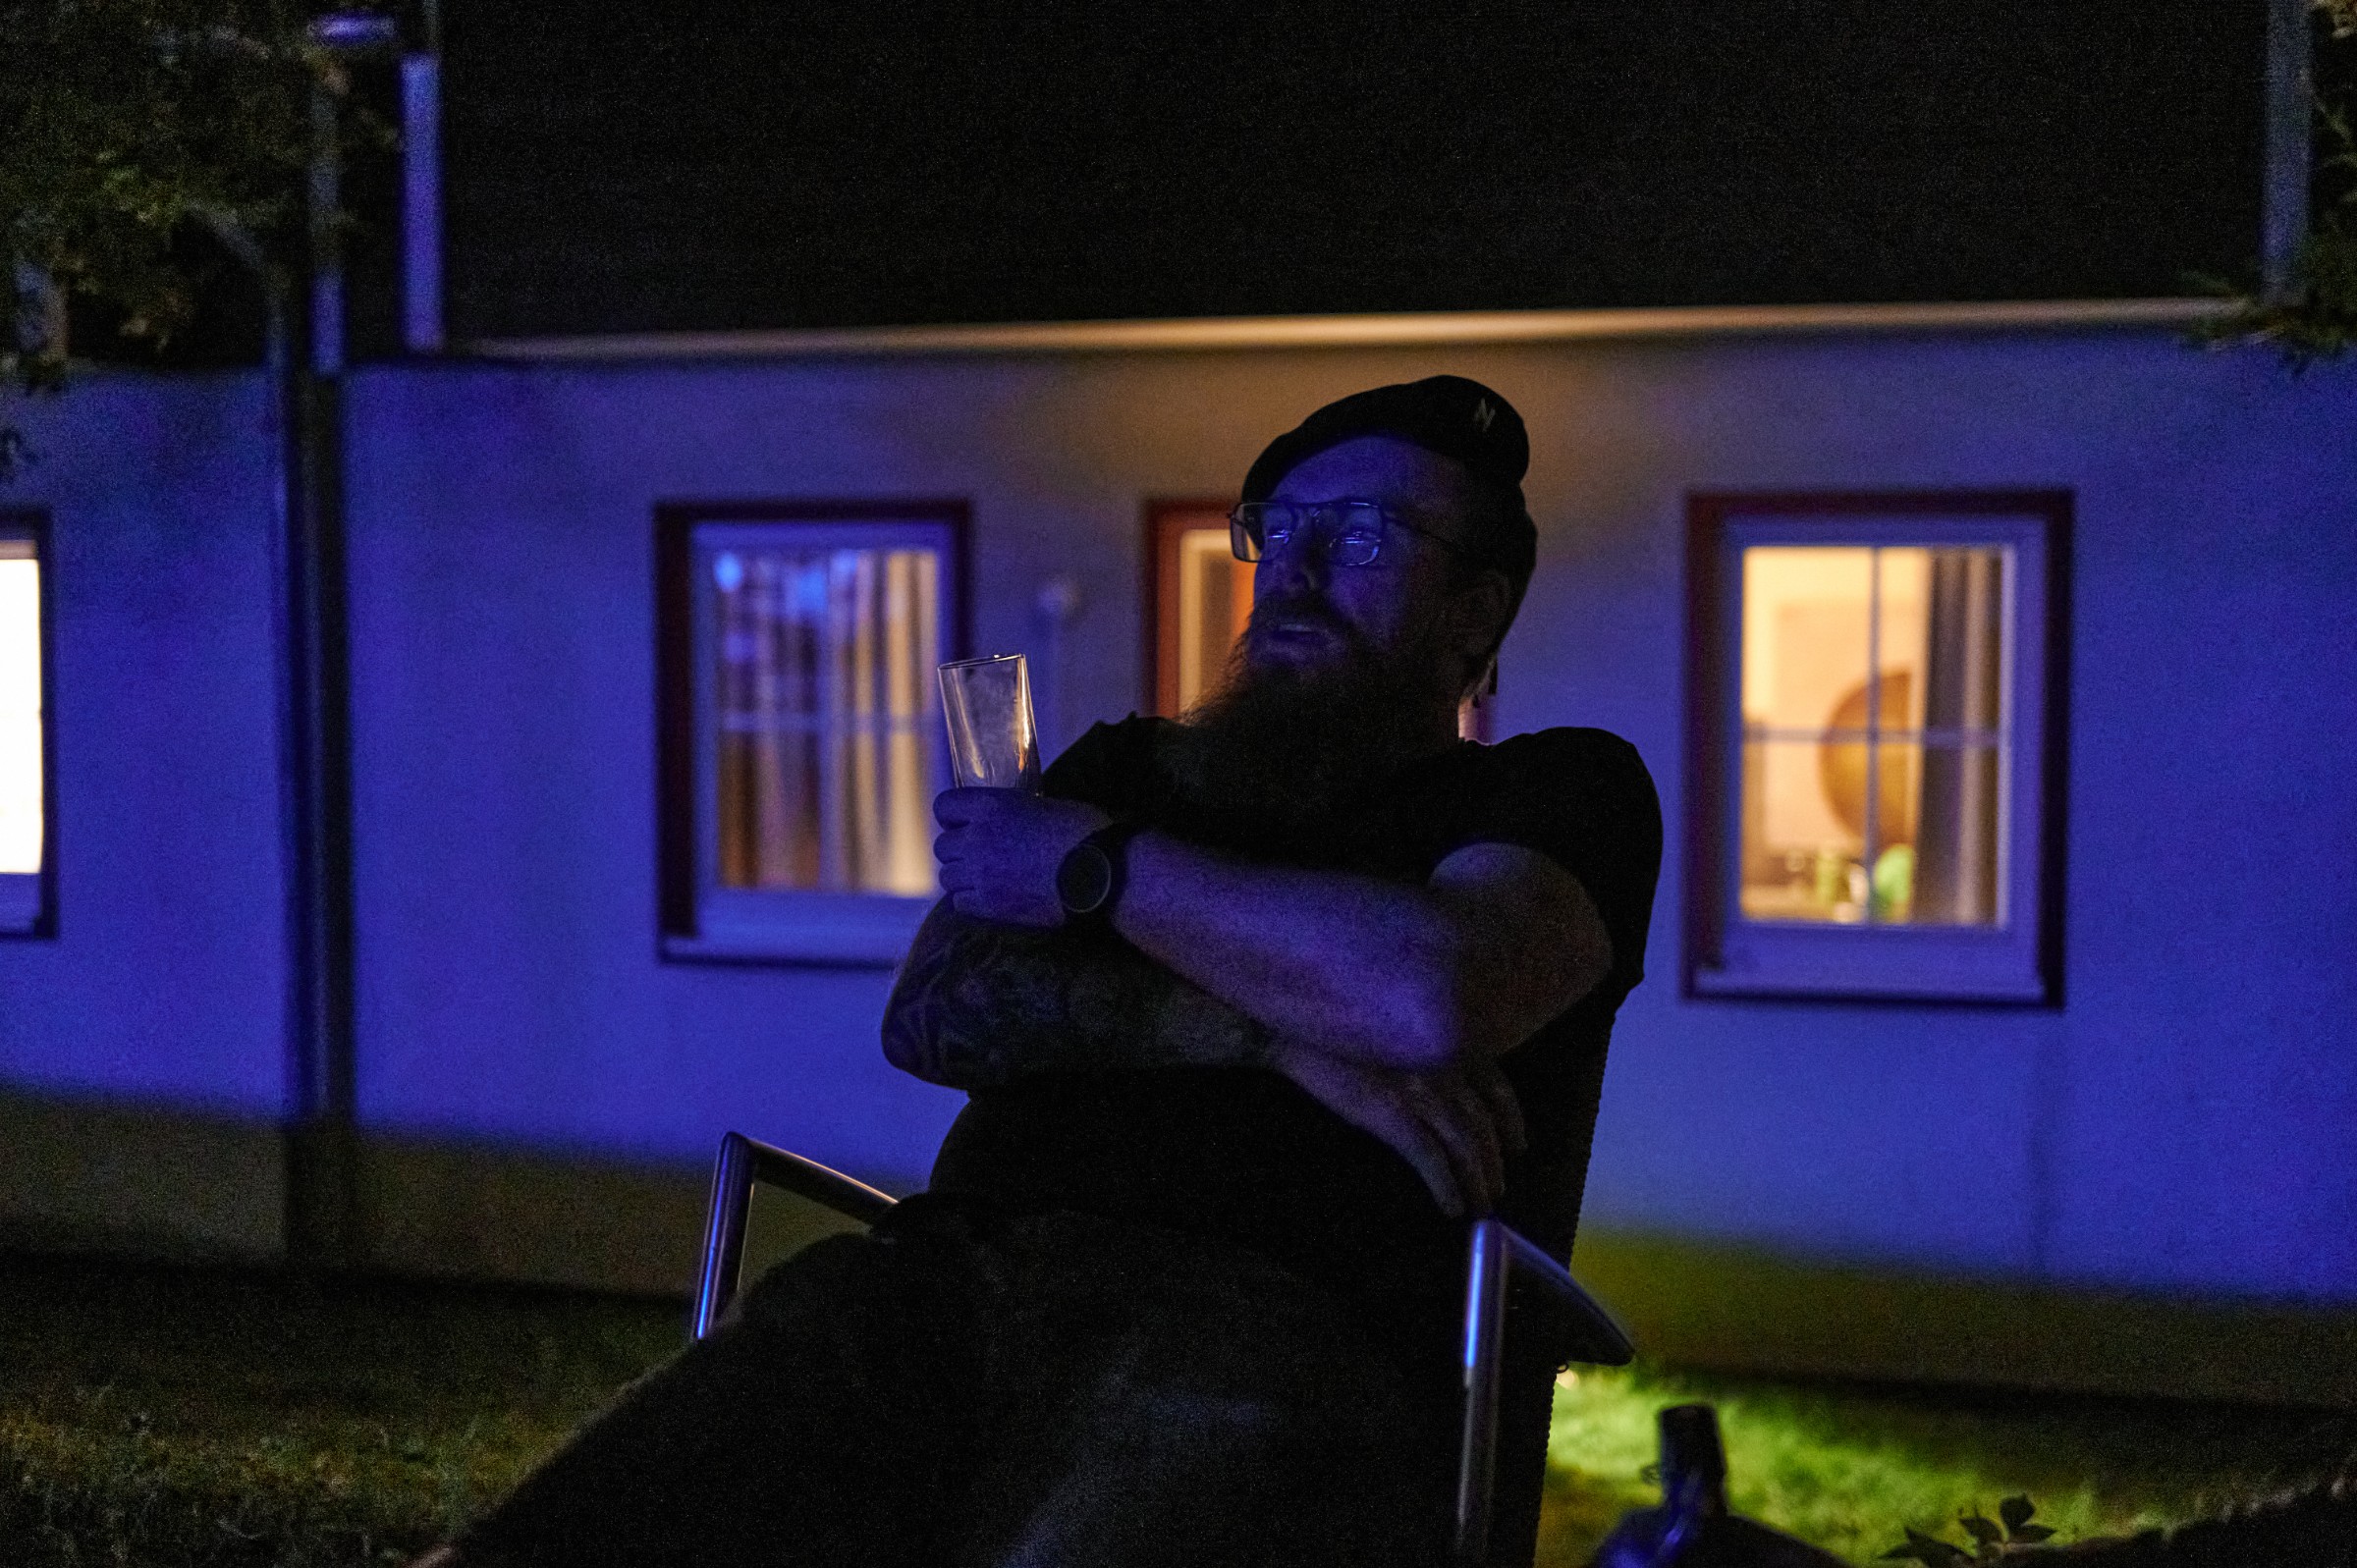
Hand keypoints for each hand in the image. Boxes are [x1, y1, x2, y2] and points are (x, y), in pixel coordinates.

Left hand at [933, 788, 1110, 926]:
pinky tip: (991, 898)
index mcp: (990, 806)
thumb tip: (1010, 818)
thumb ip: (1014, 811)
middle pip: (942, 846)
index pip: (944, 806)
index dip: (951, 816)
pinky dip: (971, 900)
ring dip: (963, 877)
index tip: (962, 822)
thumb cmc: (1083, 832)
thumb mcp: (1044, 805)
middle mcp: (976, 838)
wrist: (1100, 873)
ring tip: (985, 879)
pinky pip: (960, 903)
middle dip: (958, 850)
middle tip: (979, 855)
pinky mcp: (989, 905)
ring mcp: (980, 874)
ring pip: (947, 877)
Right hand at [1265, 1041, 1526, 1218]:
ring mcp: (1418, 1089)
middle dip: (1494, 1162)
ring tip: (1479, 1206)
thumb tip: (1450, 1096)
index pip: (1497, 1086)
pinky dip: (1446, 1186)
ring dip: (1477, 1181)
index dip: (1512, 1121)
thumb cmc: (1343, 1033)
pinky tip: (1450, 1206)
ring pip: (1464, 1145)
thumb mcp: (1399, 1035)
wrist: (1293, 1032)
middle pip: (1482, 1124)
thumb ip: (1429, 1055)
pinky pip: (1431, 1159)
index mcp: (1446, 1042)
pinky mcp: (1391, 1115)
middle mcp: (1442, 1064)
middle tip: (1496, 1190)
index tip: (1518, 1146)